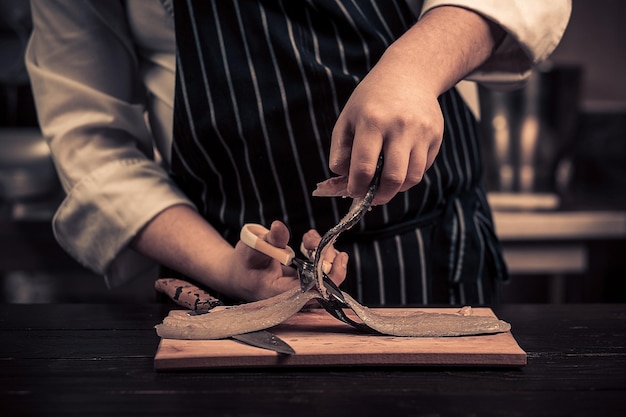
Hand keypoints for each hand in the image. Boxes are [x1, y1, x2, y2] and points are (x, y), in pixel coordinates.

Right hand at [227, 221, 347, 300]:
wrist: (238, 274)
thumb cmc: (244, 262)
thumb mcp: (253, 247)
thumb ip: (269, 239)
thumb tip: (279, 227)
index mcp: (278, 294)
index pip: (312, 291)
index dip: (329, 277)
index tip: (338, 257)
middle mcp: (293, 298)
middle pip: (324, 284)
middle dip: (326, 257)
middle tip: (311, 237)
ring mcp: (300, 292)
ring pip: (326, 277)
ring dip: (324, 253)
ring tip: (308, 237)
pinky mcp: (304, 284)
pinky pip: (321, 272)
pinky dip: (320, 254)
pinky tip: (309, 242)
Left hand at [329, 6, 502, 204]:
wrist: (410, 73)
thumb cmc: (372, 100)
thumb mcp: (348, 118)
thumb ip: (340, 150)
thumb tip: (344, 179)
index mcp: (372, 121)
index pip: (365, 167)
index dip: (357, 187)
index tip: (354, 191)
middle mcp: (400, 127)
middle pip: (393, 178)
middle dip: (379, 196)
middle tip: (371, 198)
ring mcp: (422, 132)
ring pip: (412, 178)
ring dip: (396, 188)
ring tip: (384, 184)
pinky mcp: (436, 136)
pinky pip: (423, 167)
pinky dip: (409, 175)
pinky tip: (399, 166)